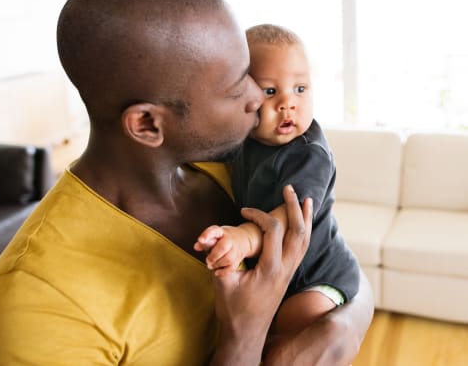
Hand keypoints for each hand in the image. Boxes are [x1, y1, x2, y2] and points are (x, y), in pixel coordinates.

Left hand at [195, 225, 251, 275]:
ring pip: (228, 259)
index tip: (200, 240)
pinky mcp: (238, 259)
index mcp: (222, 232)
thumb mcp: (215, 234)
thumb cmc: (224, 237)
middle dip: (213, 256)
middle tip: (207, 260)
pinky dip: (223, 272)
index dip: (207, 235)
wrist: (244, 239)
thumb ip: (205, 241)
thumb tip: (196, 247)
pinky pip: (232, 267)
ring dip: (217, 264)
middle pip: (223, 247)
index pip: (214, 231)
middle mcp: (230, 240)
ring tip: (210, 265)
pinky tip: (216, 272)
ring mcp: (235, 250)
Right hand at [209, 186, 312, 364]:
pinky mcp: (288, 275)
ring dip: (306, 218)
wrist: (247, 334)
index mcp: (270, 268)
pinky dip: (304, 232)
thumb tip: (215, 240)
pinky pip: (302, 249)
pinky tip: (303, 224)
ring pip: (305, 240)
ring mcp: (289, 273)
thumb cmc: (233, 310)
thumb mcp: (223, 283)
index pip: (273, 231)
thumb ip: (221, 259)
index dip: (259, 215)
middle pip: (298, 231)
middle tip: (290, 188)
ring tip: (307, 200)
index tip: (243, 211)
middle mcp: (285, 268)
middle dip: (294, 207)